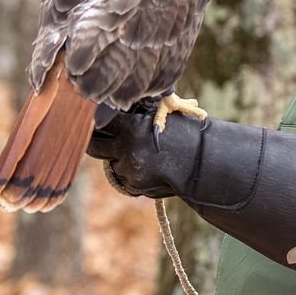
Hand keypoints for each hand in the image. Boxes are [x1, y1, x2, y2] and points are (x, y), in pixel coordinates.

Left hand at [87, 109, 206, 198]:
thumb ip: (135, 114)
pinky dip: (129, 172)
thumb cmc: (184, 133)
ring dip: (117, 158)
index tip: (95, 120)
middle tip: (99, 137)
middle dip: (96, 142)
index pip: (99, 124)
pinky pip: (122, 177)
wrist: (201, 163)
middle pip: (94, 146)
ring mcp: (128, 170)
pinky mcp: (134, 185)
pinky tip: (147, 166)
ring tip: (139, 152)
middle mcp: (125, 150)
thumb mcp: (160, 115)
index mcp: (131, 129)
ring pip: (110, 162)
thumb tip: (113, 109)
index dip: (96, 122)